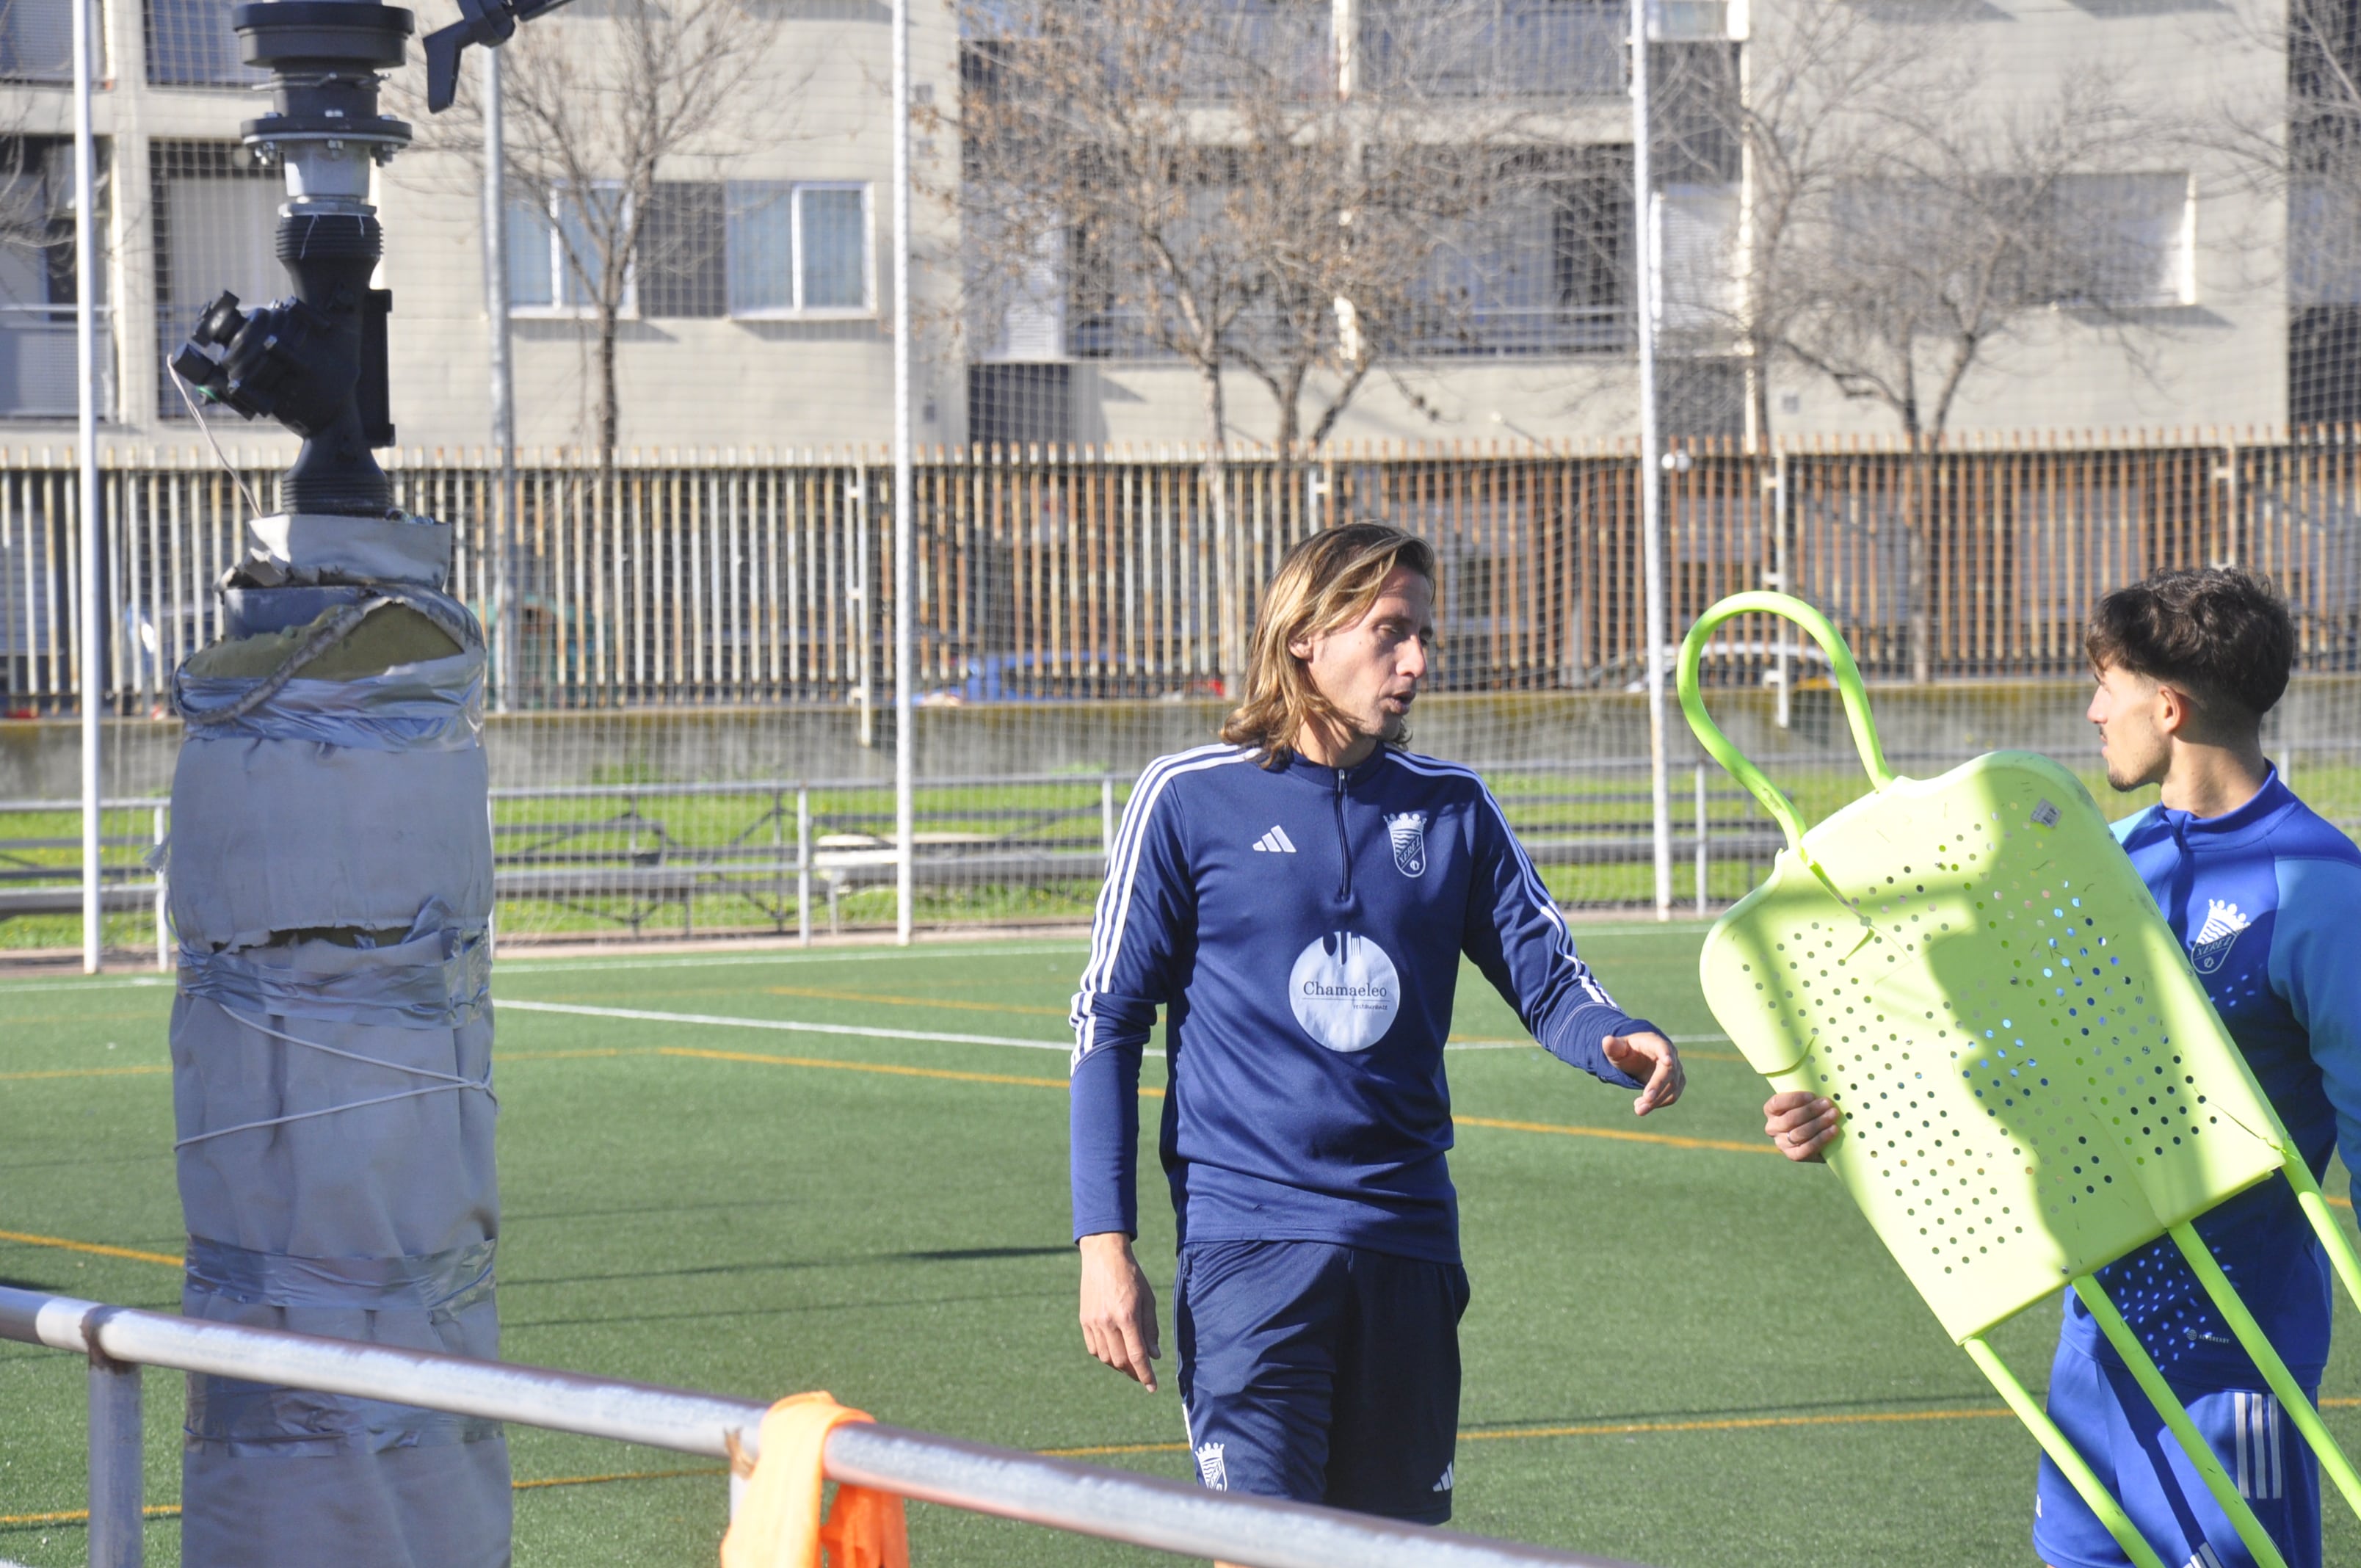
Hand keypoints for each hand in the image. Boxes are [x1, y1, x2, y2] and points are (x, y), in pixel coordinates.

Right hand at [1077, 1232, 1160, 1391]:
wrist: (1103, 1257)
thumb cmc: (1131, 1276)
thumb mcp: (1148, 1300)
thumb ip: (1151, 1329)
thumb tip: (1154, 1356)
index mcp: (1127, 1316)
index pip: (1137, 1355)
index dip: (1146, 1375)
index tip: (1152, 1387)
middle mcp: (1107, 1322)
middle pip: (1120, 1360)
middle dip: (1133, 1372)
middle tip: (1143, 1374)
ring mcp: (1093, 1322)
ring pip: (1105, 1358)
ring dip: (1119, 1365)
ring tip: (1130, 1363)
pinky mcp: (1084, 1320)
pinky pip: (1094, 1348)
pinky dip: (1105, 1356)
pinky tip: (1114, 1352)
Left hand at [1602, 1031, 1682, 1114]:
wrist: (1639, 1058)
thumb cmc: (1628, 1051)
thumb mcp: (1618, 1049)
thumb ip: (1613, 1047)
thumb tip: (1606, 1040)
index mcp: (1655, 1043)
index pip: (1662, 1047)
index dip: (1665, 1053)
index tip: (1667, 1062)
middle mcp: (1670, 1055)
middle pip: (1668, 1071)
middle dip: (1657, 1087)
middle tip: (1643, 1102)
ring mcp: (1676, 1069)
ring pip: (1672, 1087)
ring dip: (1656, 1100)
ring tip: (1638, 1109)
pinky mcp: (1677, 1082)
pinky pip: (1672, 1095)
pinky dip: (1659, 1103)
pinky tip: (1643, 1106)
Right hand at [1764, 1090, 1839, 1161]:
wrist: (1815, 1139)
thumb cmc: (1809, 1113)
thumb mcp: (1804, 1103)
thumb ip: (1808, 1098)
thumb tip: (1823, 1088)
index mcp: (1771, 1111)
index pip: (1777, 1103)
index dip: (1795, 1099)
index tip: (1812, 1095)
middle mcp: (1772, 1127)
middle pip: (1790, 1119)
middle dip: (1811, 1111)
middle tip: (1828, 1104)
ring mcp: (1781, 1143)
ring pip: (1799, 1133)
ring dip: (1819, 1123)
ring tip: (1834, 1115)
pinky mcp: (1793, 1155)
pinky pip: (1806, 1148)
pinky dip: (1821, 1138)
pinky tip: (1833, 1130)